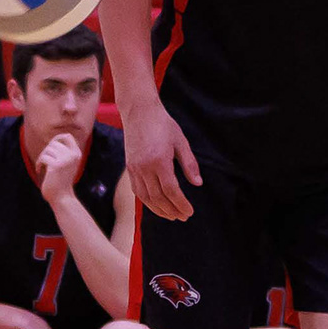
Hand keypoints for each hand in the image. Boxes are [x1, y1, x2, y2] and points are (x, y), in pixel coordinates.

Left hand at [35, 133, 83, 204]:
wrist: (62, 198)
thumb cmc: (61, 182)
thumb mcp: (66, 165)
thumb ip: (63, 153)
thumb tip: (55, 140)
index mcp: (77, 154)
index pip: (67, 136)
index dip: (57, 138)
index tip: (51, 147)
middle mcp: (73, 155)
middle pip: (55, 142)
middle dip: (47, 150)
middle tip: (44, 160)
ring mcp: (65, 160)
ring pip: (48, 149)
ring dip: (42, 157)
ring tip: (41, 166)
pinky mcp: (56, 165)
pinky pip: (43, 157)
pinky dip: (39, 163)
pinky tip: (39, 170)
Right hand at [123, 102, 201, 221]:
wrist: (139, 112)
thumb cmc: (162, 124)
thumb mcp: (181, 141)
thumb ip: (189, 164)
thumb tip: (197, 183)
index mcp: (160, 161)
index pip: (171, 190)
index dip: (181, 204)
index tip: (189, 212)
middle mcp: (145, 168)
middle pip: (159, 197)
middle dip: (172, 210)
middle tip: (183, 217)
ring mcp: (135, 169)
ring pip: (146, 198)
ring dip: (159, 210)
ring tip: (171, 216)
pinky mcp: (130, 168)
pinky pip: (137, 190)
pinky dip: (147, 201)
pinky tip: (156, 205)